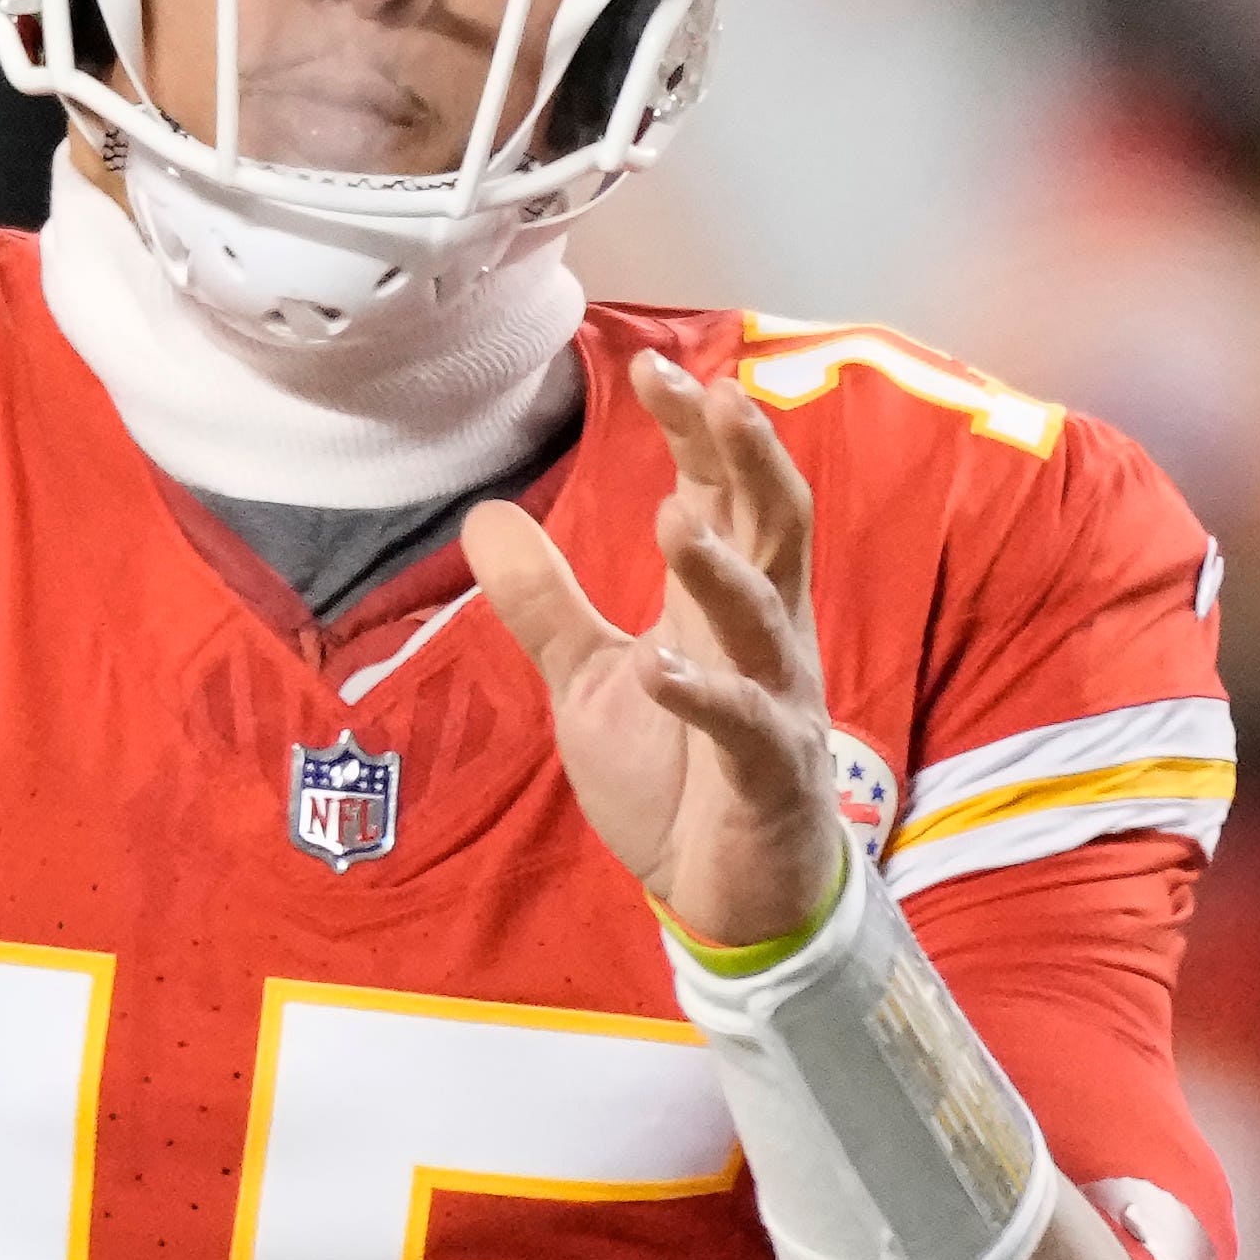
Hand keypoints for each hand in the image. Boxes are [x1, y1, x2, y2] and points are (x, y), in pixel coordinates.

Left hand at [468, 350, 847, 952]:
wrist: (731, 895)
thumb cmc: (677, 773)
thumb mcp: (590, 677)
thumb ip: (544, 600)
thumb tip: (484, 512)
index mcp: (721, 602)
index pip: (720, 492)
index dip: (696, 430)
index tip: (649, 365)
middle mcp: (763, 634)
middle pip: (773, 525)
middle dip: (744, 460)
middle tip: (708, 395)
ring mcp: (775, 701)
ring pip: (764, 618)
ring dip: (720, 570)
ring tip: (673, 519)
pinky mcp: (771, 773)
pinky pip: (743, 726)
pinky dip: (702, 695)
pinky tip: (657, 668)